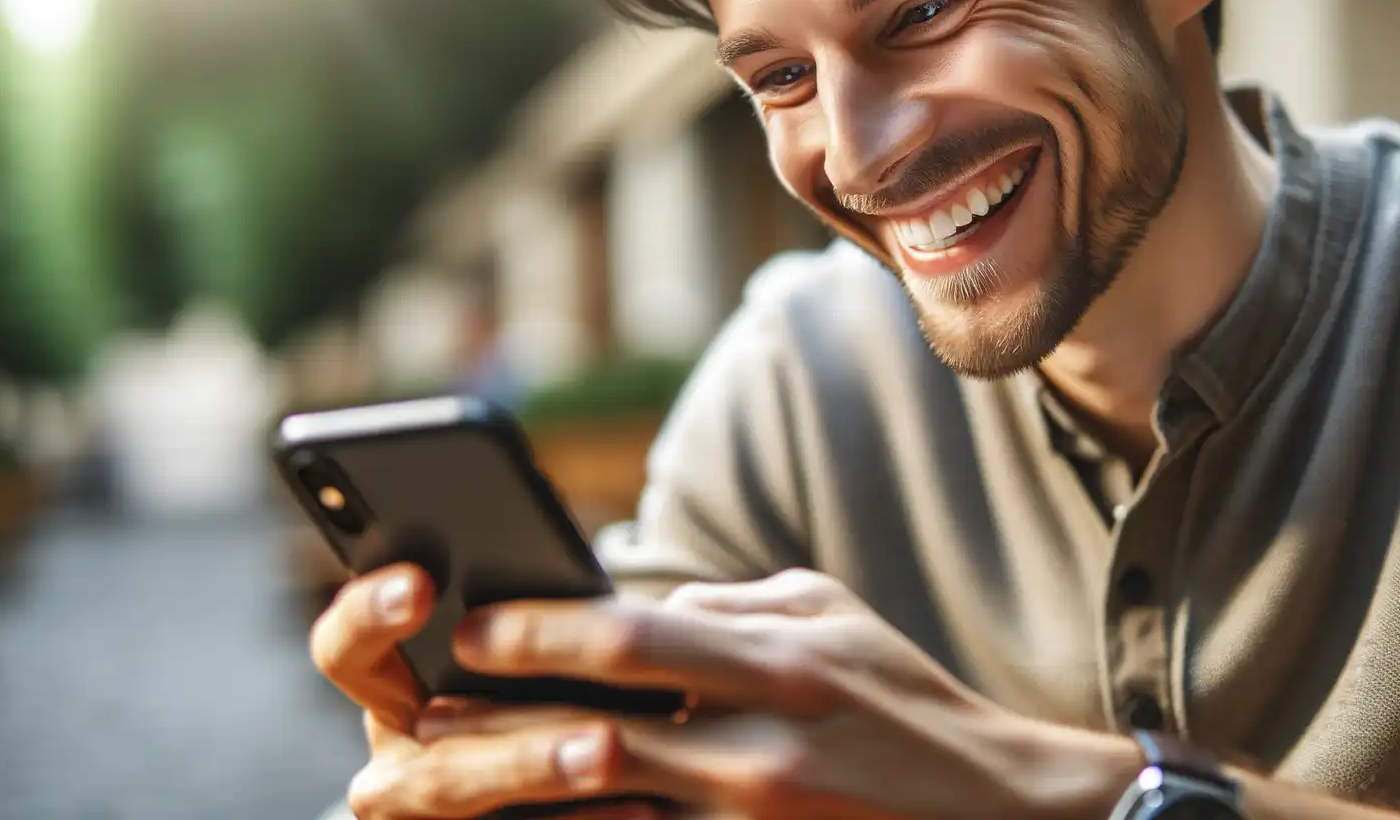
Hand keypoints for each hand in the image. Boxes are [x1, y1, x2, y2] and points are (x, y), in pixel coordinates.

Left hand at [348, 569, 1139, 818]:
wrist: (999, 812)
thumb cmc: (906, 701)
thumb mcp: (830, 618)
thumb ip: (728, 608)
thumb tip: (635, 601)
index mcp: (778, 663)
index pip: (630, 636)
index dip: (535, 630)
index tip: (466, 625)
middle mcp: (759, 747)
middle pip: (588, 735)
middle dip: (482, 732)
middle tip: (401, 728)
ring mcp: (753, 819)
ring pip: (596, 811)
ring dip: (502, 799)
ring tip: (423, 786)